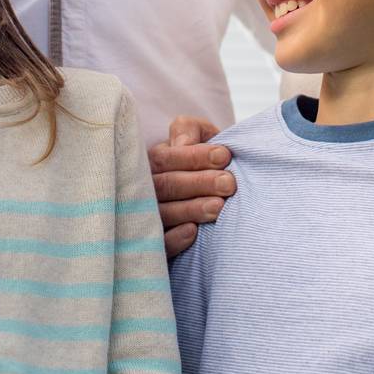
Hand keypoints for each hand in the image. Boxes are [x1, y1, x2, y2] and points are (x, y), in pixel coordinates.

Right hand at [148, 115, 234, 257]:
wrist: (215, 188)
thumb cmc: (205, 158)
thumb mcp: (199, 135)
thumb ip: (189, 130)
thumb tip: (182, 144)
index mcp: (152, 161)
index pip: (164, 158)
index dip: (193, 157)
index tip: (224, 156)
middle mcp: (145, 188)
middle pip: (165, 185)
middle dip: (199, 183)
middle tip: (229, 184)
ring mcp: (148, 217)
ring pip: (163, 214)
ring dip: (191, 209)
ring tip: (219, 207)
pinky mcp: (156, 243)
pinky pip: (160, 244)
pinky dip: (175, 238)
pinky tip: (194, 232)